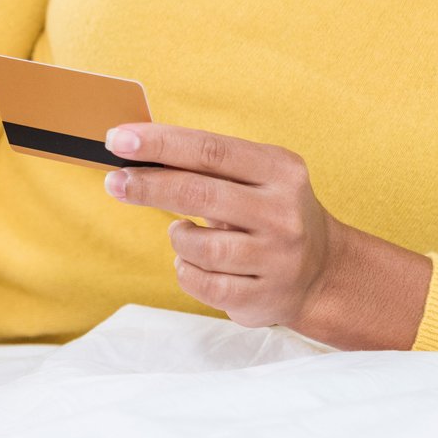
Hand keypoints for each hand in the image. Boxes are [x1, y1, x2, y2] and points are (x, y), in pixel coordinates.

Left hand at [101, 121, 341, 330]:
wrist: (322, 273)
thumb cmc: (269, 213)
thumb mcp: (255, 177)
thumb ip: (205, 165)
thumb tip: (135, 151)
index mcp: (280, 170)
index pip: (210, 150)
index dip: (160, 143)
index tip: (118, 139)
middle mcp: (283, 212)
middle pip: (198, 193)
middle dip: (148, 186)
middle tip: (115, 182)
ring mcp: (276, 258)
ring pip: (197, 245)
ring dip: (178, 237)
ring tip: (185, 232)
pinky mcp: (263, 297)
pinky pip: (200, 282)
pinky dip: (186, 269)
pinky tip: (195, 261)